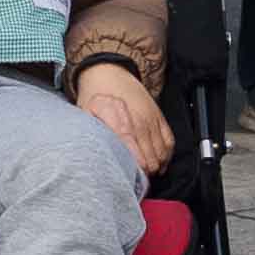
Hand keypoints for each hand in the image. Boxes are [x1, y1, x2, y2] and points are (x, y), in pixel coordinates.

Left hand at [73, 55, 175, 176]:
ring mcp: (151, 120)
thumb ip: (93, 137)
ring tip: (145, 175)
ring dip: (155, 167)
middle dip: (144, 175)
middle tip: (135, 181)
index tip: (130, 183)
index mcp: (122, 124)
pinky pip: (169, 142)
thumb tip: (97, 158)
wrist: (108, 71)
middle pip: (151, 160)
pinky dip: (166, 156)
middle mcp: (140, 123)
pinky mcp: (159, 117)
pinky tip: (158, 164)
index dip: (136, 175)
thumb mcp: (85, 115)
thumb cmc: (95, 95)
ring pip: (162, 154)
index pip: (136, 158)